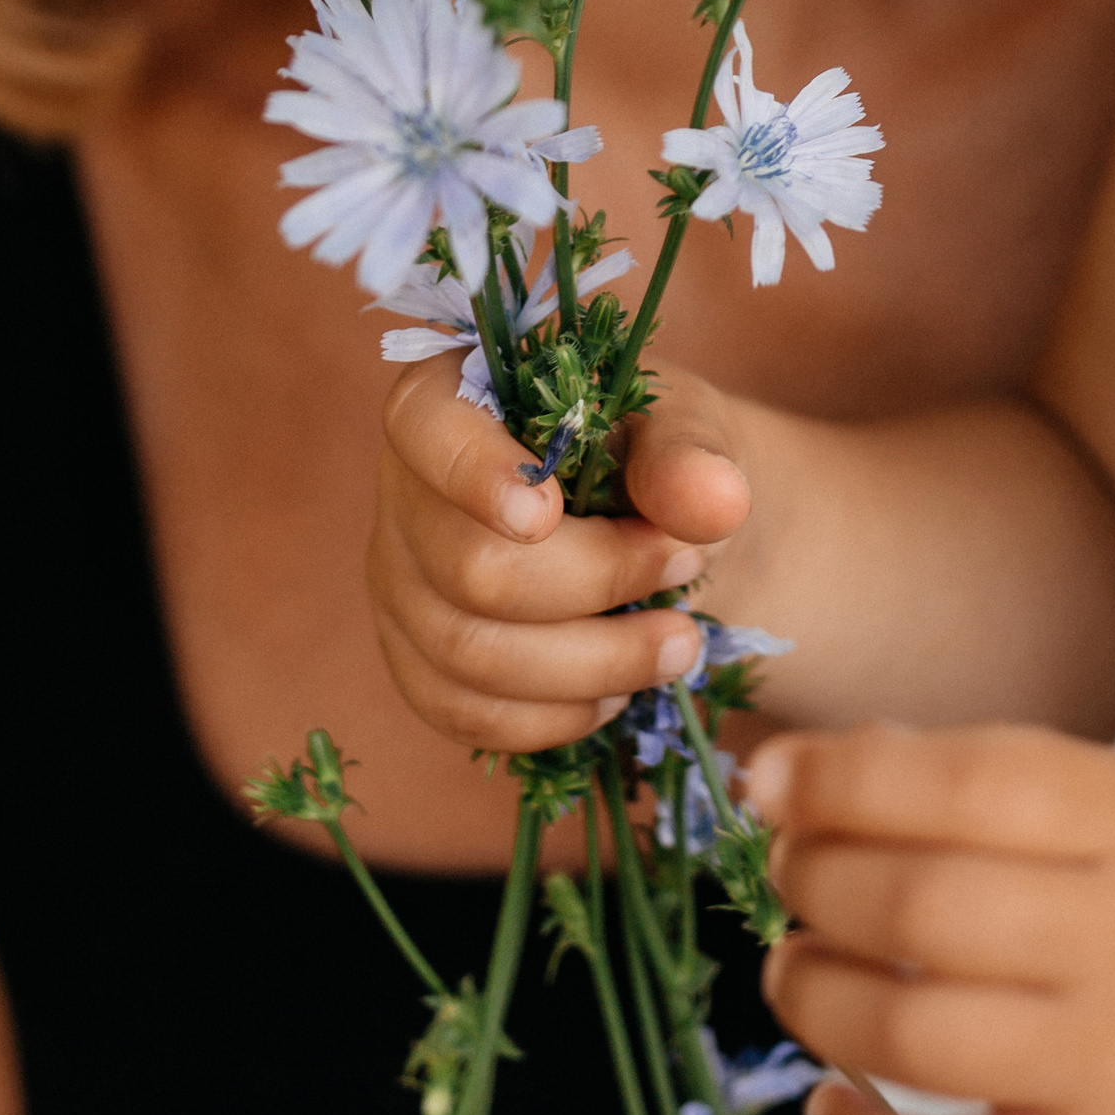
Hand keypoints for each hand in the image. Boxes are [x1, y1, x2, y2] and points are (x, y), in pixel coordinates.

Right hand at [369, 352, 753, 750]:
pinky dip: (553, 715)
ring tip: (679, 644)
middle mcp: (404, 492)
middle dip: (594, 583)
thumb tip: (714, 502)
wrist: (653, 525)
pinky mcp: (419, 665)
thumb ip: (689, 454)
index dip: (473, 475)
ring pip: (468, 654)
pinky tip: (619, 694)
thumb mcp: (683, 426)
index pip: (424, 428)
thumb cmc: (649, 454)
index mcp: (448, 398)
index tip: (546, 514)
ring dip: (591, 662)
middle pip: (467, 567)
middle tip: (686, 567)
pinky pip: (464, 713)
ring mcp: (400, 586)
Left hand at [750, 721, 1114, 1114]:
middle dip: (814, 881)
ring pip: (910, 1035)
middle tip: (786, 877)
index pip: (970, 782)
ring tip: (792, 974)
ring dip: (812, 996)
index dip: (843, 778)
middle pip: (921, 906)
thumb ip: (1010, 785)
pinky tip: (833, 1106)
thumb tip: (822, 780)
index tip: (769, 783)